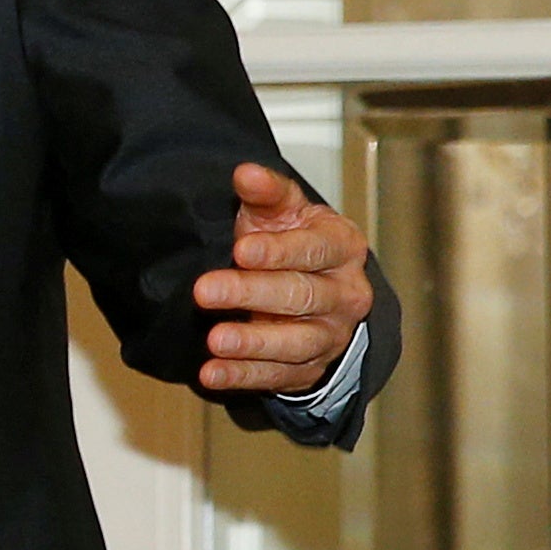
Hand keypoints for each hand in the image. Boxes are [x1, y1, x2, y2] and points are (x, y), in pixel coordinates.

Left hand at [192, 163, 373, 396]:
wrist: (313, 288)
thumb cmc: (291, 242)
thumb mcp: (281, 213)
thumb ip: (266, 194)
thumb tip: (245, 173)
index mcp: (342, 248)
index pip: (315, 250)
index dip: (279, 251)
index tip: (241, 250)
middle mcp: (344, 295)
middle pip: (301, 296)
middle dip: (251, 293)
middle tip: (205, 290)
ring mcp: (330, 336)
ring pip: (295, 342)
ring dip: (252, 342)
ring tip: (214, 338)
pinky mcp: (309, 369)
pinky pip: (277, 376)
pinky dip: (242, 376)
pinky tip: (211, 372)